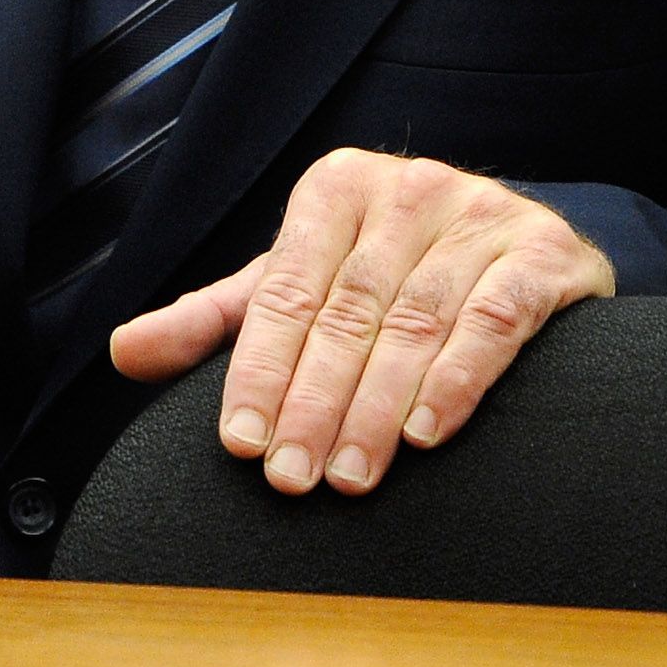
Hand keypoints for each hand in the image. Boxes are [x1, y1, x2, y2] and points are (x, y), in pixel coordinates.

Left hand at [110, 148, 610, 495]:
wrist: (526, 248)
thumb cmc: (393, 272)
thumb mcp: (304, 282)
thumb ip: (219, 320)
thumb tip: (123, 352)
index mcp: (337, 188)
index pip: (286, 291)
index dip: (259, 370)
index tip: (241, 443)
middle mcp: (408, 189)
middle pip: (347, 312)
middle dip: (314, 402)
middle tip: (292, 478)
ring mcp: (481, 214)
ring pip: (416, 321)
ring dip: (377, 406)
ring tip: (350, 475)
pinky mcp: (543, 253)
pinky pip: (496, 318)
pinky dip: (459, 376)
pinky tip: (427, 431)